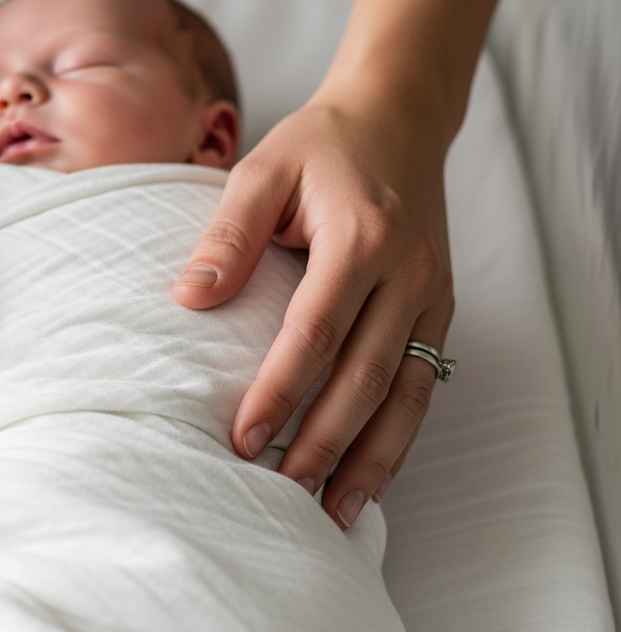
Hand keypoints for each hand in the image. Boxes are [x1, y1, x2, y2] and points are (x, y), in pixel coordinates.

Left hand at [173, 84, 453, 527]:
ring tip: (337, 514)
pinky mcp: (441, 305)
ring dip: (372, 459)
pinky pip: (425, 382)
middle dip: (322, 443)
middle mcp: (407, 274)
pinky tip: (374, 471)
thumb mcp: (263, 170)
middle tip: (281, 493)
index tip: (242, 439)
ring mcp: (432, 294)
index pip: (314, 334)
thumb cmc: (321, 144)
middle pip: (364, 378)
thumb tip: (190, 299)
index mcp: (360, 240)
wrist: (398, 117)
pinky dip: (400, 434)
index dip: (279, 392)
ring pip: (406, 395)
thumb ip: (229, 234)